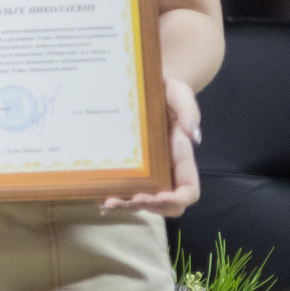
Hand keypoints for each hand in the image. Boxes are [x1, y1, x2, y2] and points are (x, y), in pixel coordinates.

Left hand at [101, 77, 203, 215]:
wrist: (146, 84)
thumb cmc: (167, 90)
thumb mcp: (179, 93)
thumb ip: (188, 110)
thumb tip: (191, 133)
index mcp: (182, 159)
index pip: (187, 190)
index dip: (176, 199)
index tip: (159, 197)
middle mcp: (165, 170)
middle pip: (163, 203)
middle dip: (148, 207)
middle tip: (128, 200)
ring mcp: (146, 171)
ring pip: (141, 200)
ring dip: (126, 206)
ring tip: (108, 202)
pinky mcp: (128, 166)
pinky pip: (123, 188)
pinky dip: (114, 195)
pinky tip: (98, 196)